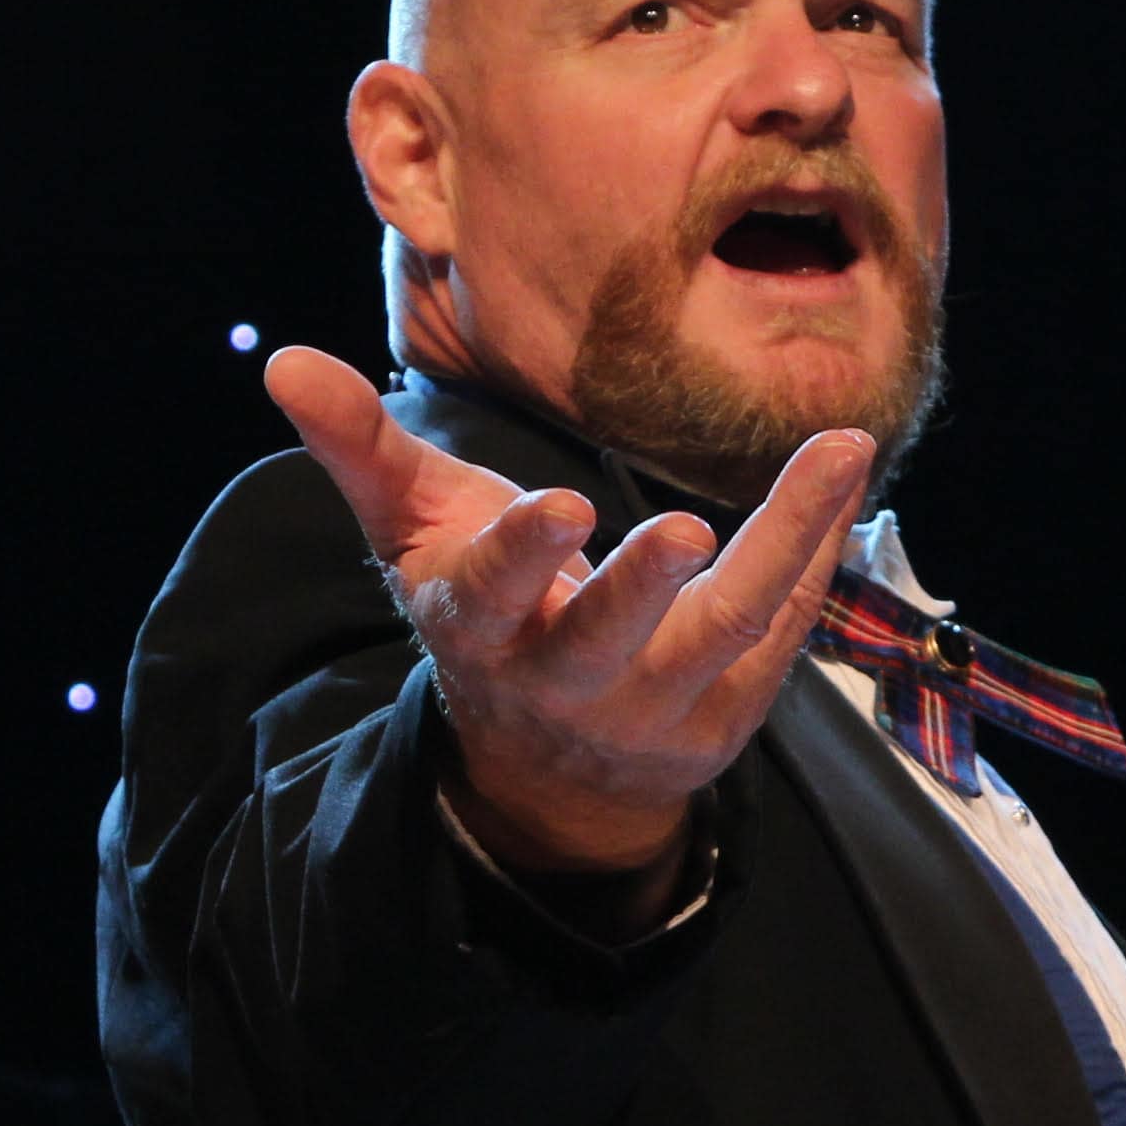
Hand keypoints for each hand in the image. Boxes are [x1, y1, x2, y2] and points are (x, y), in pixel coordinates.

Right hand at [263, 347, 872, 892]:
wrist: (553, 762)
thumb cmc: (486, 608)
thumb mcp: (415, 531)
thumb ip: (358, 448)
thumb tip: (281, 362)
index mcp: (483, 629)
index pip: (493, 599)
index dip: (523, 555)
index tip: (563, 503)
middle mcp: (569, 678)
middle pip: (614, 637)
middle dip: (646, 585)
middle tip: (688, 528)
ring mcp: (658, 703)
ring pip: (729, 628)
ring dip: (786, 540)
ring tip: (836, 451)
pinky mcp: (730, 710)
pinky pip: (785, 629)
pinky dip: (818, 553)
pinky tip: (843, 480)